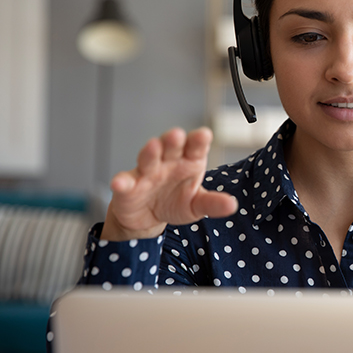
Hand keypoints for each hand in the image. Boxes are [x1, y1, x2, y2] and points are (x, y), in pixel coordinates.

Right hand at [101, 128, 237, 240]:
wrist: (148, 217)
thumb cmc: (176, 202)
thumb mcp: (197, 205)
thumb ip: (213, 204)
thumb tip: (232, 205)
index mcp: (189, 161)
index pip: (196, 147)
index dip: (199, 140)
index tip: (204, 135)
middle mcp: (168, 162)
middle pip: (171, 146)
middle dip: (173, 139)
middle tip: (177, 135)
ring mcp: (147, 172)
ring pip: (148, 158)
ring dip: (150, 152)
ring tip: (153, 146)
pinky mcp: (128, 186)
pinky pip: (124, 182)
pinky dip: (121, 182)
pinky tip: (120, 183)